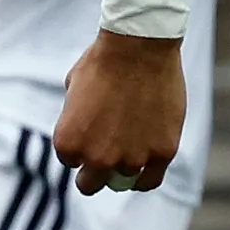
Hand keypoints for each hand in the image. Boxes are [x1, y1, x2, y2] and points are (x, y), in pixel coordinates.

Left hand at [53, 30, 182, 194]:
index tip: (92, 129)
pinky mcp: (161, 153)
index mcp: (67, 143)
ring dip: (125, 164)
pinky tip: (147, 165)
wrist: (138, 46)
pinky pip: (150, 180)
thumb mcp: (74, 90)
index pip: (71, 161)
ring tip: (132, 138)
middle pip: (91, 183)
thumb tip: (84, 134)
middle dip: (95, 171)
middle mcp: (96, 158)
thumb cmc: (104, 61)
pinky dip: (146, 176)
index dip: (81, 146)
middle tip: (106, 153)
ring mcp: (130, 159)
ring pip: (123, 179)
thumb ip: (76, 119)